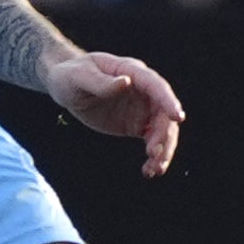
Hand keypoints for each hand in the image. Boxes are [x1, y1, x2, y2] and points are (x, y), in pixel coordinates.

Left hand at [48, 50, 182, 178]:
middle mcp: (144, 91)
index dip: (168, 101)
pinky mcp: (137, 124)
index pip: (156, 86)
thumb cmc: (71, 75)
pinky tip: (149, 170)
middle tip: (153, 153)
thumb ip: (101, 82)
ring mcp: (142, 108)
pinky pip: (152, 140)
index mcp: (133, 72)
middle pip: (164, 113)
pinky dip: (154, 156)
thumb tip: (126, 82)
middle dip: (164, 134)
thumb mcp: (79, 76)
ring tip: (154, 170)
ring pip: (163, 130)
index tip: (177, 117)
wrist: (66, 86)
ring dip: (163, 150)